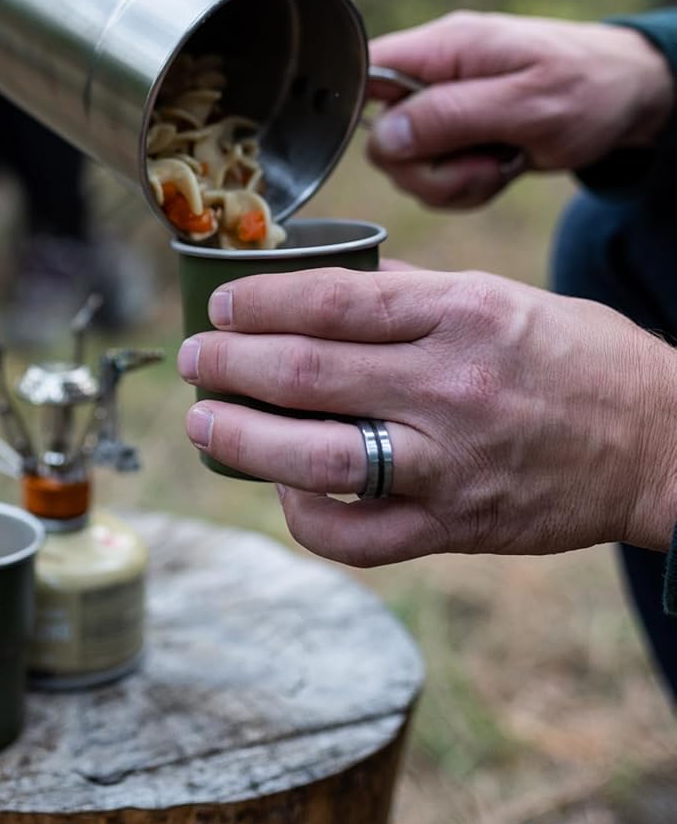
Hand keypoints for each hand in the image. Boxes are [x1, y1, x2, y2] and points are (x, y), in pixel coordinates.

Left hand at [178, 267, 676, 566]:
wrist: (660, 441)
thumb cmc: (576, 356)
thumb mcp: (500, 297)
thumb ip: (411, 295)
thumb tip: (319, 287)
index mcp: (463, 313)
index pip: (332, 301)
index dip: (259, 302)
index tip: (221, 304)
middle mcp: (451, 386)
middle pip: (305, 374)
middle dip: (228, 365)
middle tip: (193, 358)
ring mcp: (452, 463)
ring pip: (316, 459)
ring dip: (241, 439)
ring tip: (203, 422)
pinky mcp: (457, 527)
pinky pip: (357, 536)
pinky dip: (304, 516)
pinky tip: (281, 492)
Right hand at [367, 11, 673, 208]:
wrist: (632, 98)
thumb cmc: (590, 88)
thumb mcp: (527, 104)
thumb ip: (452, 116)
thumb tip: (385, 135)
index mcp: (443, 48)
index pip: (365, 70)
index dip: (366, 114)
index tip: (414, 146)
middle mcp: (434, 75)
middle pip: (383, 137)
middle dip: (429, 169)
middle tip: (483, 165)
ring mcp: (446, 108)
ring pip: (408, 166)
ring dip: (453, 182)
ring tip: (501, 164)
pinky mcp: (459, 136)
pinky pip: (437, 176)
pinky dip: (467, 186)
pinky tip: (502, 169)